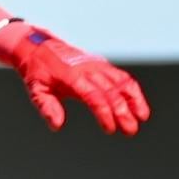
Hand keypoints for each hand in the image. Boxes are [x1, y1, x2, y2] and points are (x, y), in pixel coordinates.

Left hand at [0, 23, 149, 134]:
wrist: (40, 48)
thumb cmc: (39, 73)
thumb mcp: (36, 89)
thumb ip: (47, 106)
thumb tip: (57, 125)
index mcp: (72, 76)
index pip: (94, 96)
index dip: (104, 112)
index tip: (110, 128)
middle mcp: (88, 69)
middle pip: (111, 91)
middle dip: (123, 112)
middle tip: (130, 131)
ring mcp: (97, 66)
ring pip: (122, 81)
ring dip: (134, 100)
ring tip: (142, 118)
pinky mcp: (102, 65)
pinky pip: (122, 77)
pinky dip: (132, 90)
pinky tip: (138, 105)